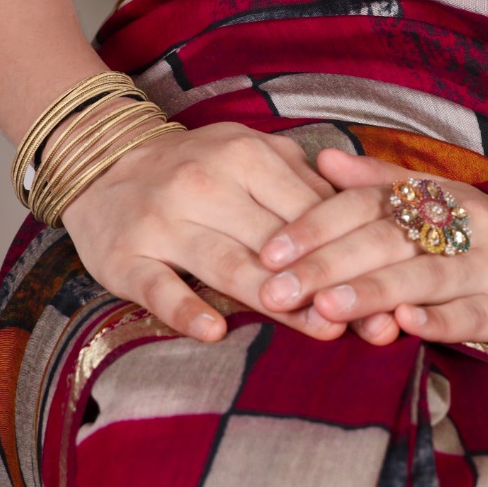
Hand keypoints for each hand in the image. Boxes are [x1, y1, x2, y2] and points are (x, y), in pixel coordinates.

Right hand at [60, 122, 348, 343]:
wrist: (106, 161)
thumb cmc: (200, 166)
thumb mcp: (253, 154)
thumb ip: (304, 185)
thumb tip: (364, 222)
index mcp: (244, 155)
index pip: (304, 209)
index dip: (344, 248)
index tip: (381, 284)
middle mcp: (204, 183)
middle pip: (273, 242)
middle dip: (321, 283)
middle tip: (365, 319)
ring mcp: (162, 220)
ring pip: (226, 264)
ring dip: (273, 300)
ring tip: (319, 330)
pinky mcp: (124, 257)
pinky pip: (158, 287)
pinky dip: (185, 309)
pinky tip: (213, 332)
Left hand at [255, 150, 487, 351]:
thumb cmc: (482, 239)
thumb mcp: (437, 202)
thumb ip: (379, 185)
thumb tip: (322, 159)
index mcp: (439, 195)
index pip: (369, 203)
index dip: (318, 224)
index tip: (269, 250)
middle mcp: (465, 223)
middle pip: (389, 239)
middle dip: (328, 264)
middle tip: (276, 289)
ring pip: (427, 275)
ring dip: (375, 289)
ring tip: (327, 306)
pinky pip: (476, 314)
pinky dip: (440, 319)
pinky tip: (405, 325)